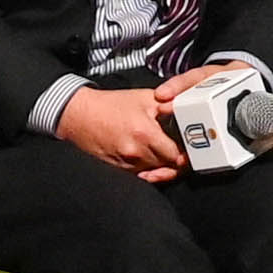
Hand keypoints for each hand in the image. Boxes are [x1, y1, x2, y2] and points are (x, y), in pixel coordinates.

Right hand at [51, 83, 192, 177]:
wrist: (80, 115)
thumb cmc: (111, 105)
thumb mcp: (145, 97)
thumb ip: (170, 105)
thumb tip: (191, 112)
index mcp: (145, 133)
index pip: (177, 155)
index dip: (187, 153)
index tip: (192, 147)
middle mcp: (136, 152)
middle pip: (168, 165)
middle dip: (178, 159)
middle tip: (184, 150)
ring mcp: (126, 163)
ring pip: (155, 171)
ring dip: (163, 164)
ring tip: (167, 151)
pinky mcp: (118, 169)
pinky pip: (141, 175)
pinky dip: (149, 169)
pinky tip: (151, 158)